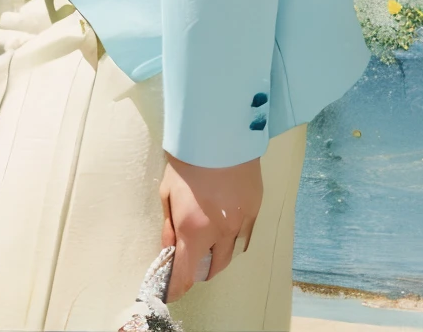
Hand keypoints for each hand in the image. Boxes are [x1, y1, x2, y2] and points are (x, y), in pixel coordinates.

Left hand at [159, 153, 261, 301]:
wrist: (218, 132)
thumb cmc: (187, 160)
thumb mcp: (167, 193)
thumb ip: (169, 226)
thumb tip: (169, 248)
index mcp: (194, 230)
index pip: (185, 273)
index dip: (177, 286)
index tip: (171, 290)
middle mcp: (220, 233)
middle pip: (213, 269)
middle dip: (199, 270)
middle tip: (190, 261)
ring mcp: (241, 222)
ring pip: (232, 255)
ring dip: (218, 257)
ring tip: (209, 245)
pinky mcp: (255, 210)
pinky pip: (245, 236)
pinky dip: (234, 240)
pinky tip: (226, 229)